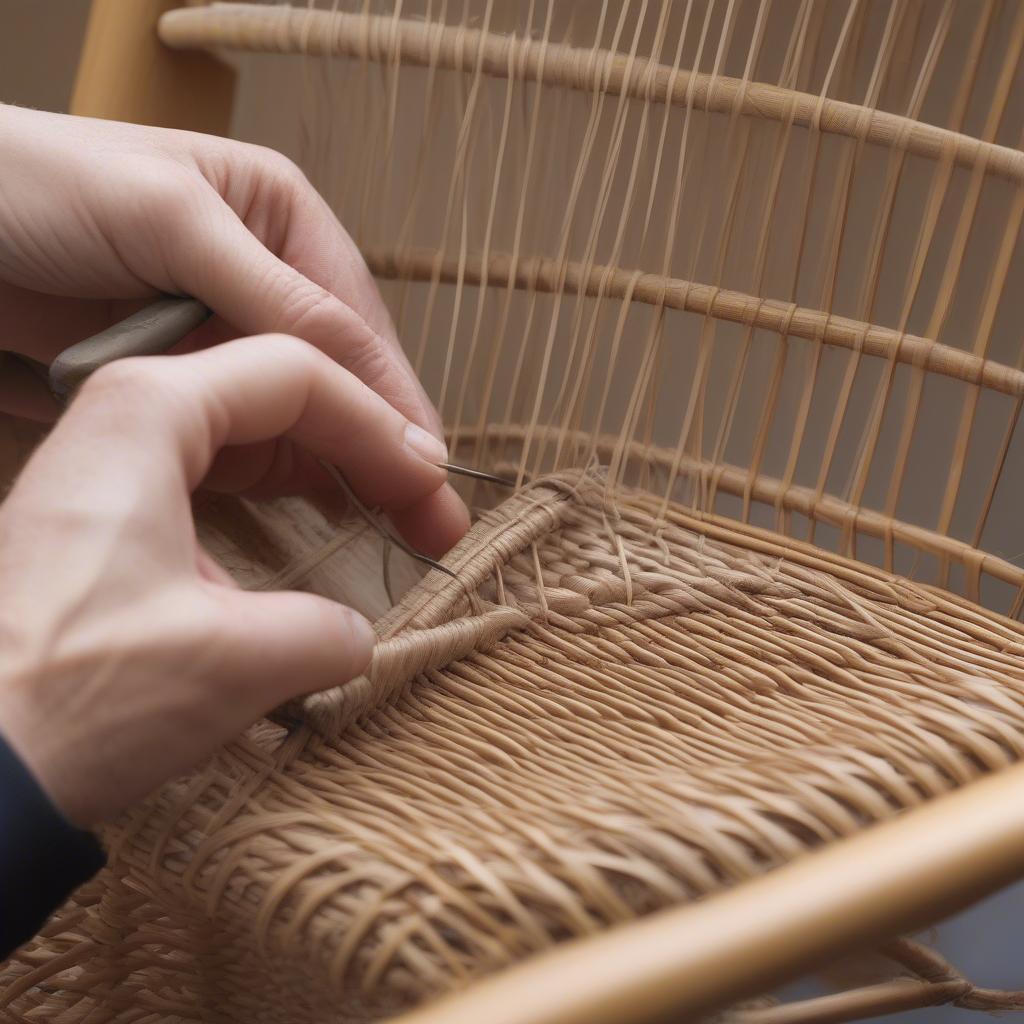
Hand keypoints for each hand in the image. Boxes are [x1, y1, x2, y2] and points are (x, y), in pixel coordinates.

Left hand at [0, 104, 464, 550]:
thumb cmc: (41, 186)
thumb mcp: (174, 220)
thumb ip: (277, 295)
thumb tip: (369, 373)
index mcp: (281, 222)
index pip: (356, 325)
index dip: (395, 402)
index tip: (429, 472)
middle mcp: (266, 285)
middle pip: (346, 381)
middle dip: (386, 450)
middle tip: (432, 521)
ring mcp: (225, 343)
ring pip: (304, 419)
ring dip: (344, 474)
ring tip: (393, 533)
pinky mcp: (185, 389)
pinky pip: (249, 441)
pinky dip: (282, 479)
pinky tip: (321, 515)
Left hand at [0, 335, 454, 826]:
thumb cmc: (74, 695)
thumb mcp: (236, 661)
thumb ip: (326, 632)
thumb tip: (353, 637)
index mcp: (150, 410)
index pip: (298, 376)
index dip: (381, 429)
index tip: (430, 487)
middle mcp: (122, 417)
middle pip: (273, 399)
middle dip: (362, 452)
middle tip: (424, 513)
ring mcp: (106, 468)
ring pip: (244, 442)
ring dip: (323, 478)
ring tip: (383, 521)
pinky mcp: (99, 522)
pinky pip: (210, 483)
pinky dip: (275, 506)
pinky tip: (309, 542)